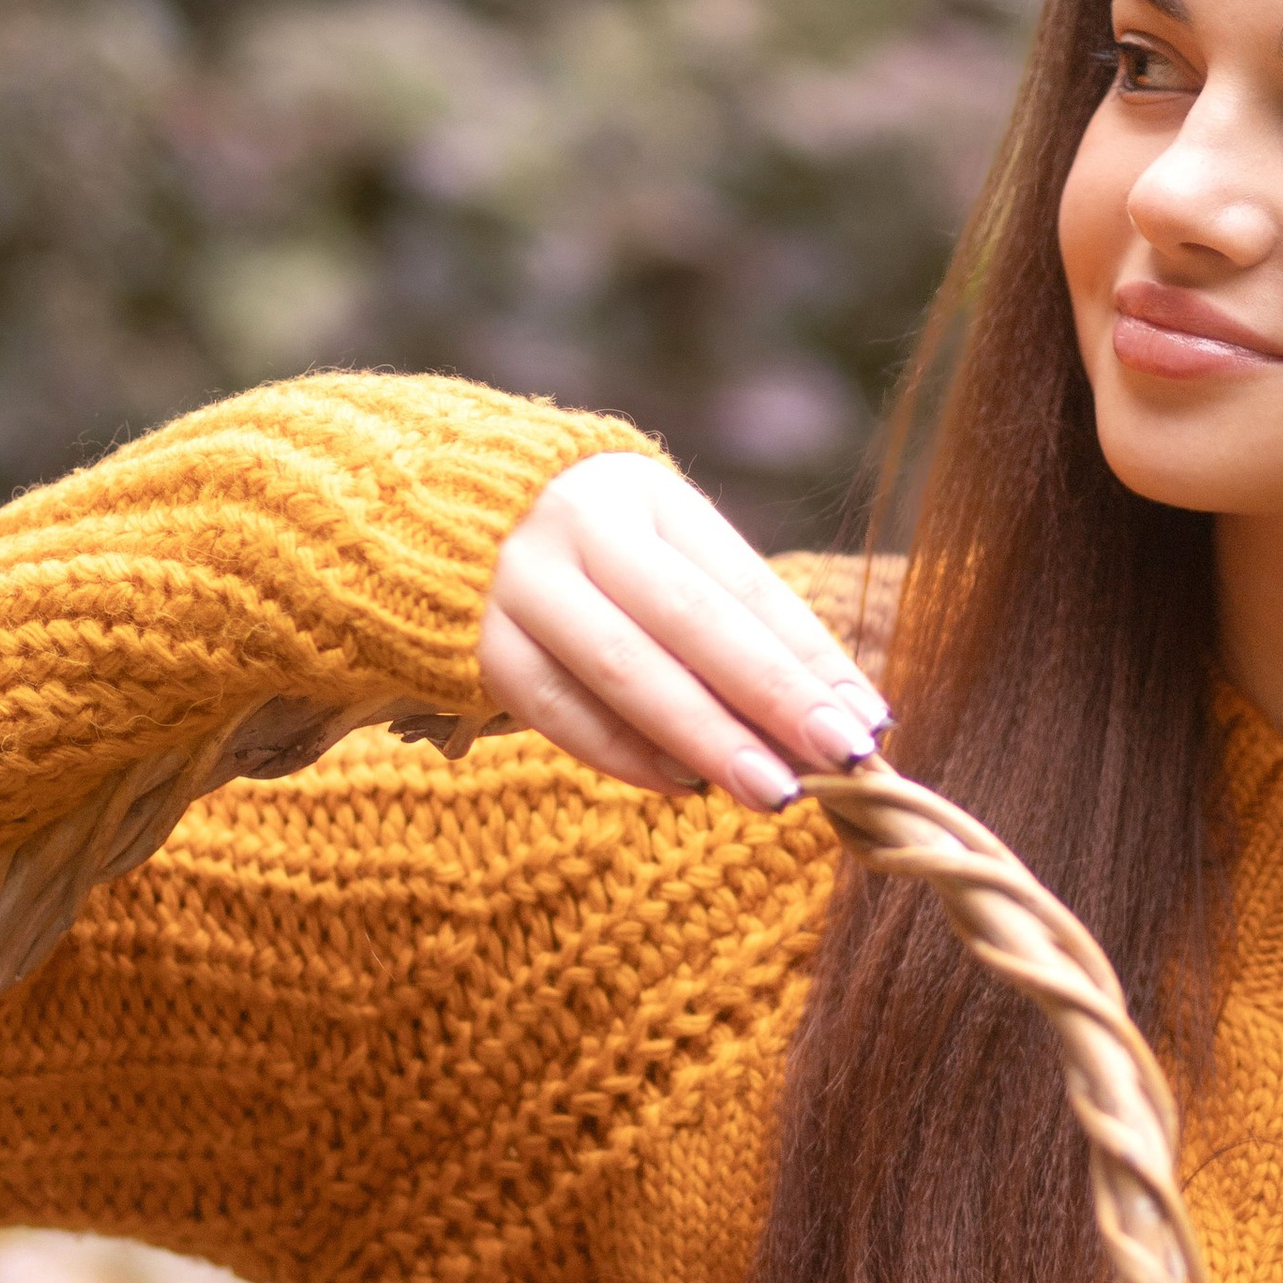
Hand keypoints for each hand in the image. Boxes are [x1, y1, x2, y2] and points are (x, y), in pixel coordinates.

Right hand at [478, 451, 888, 808]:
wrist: (412, 512)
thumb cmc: (575, 546)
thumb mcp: (646, 542)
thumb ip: (720, 611)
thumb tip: (830, 709)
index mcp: (643, 491)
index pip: (744, 582)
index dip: (810, 656)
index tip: (869, 720)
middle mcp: (580, 525)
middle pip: (693, 621)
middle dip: (774, 698)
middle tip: (842, 761)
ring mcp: (518, 581)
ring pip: (626, 670)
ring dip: (706, 738)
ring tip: (774, 791)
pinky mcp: (469, 640)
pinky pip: (557, 710)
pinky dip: (624, 754)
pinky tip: (682, 787)